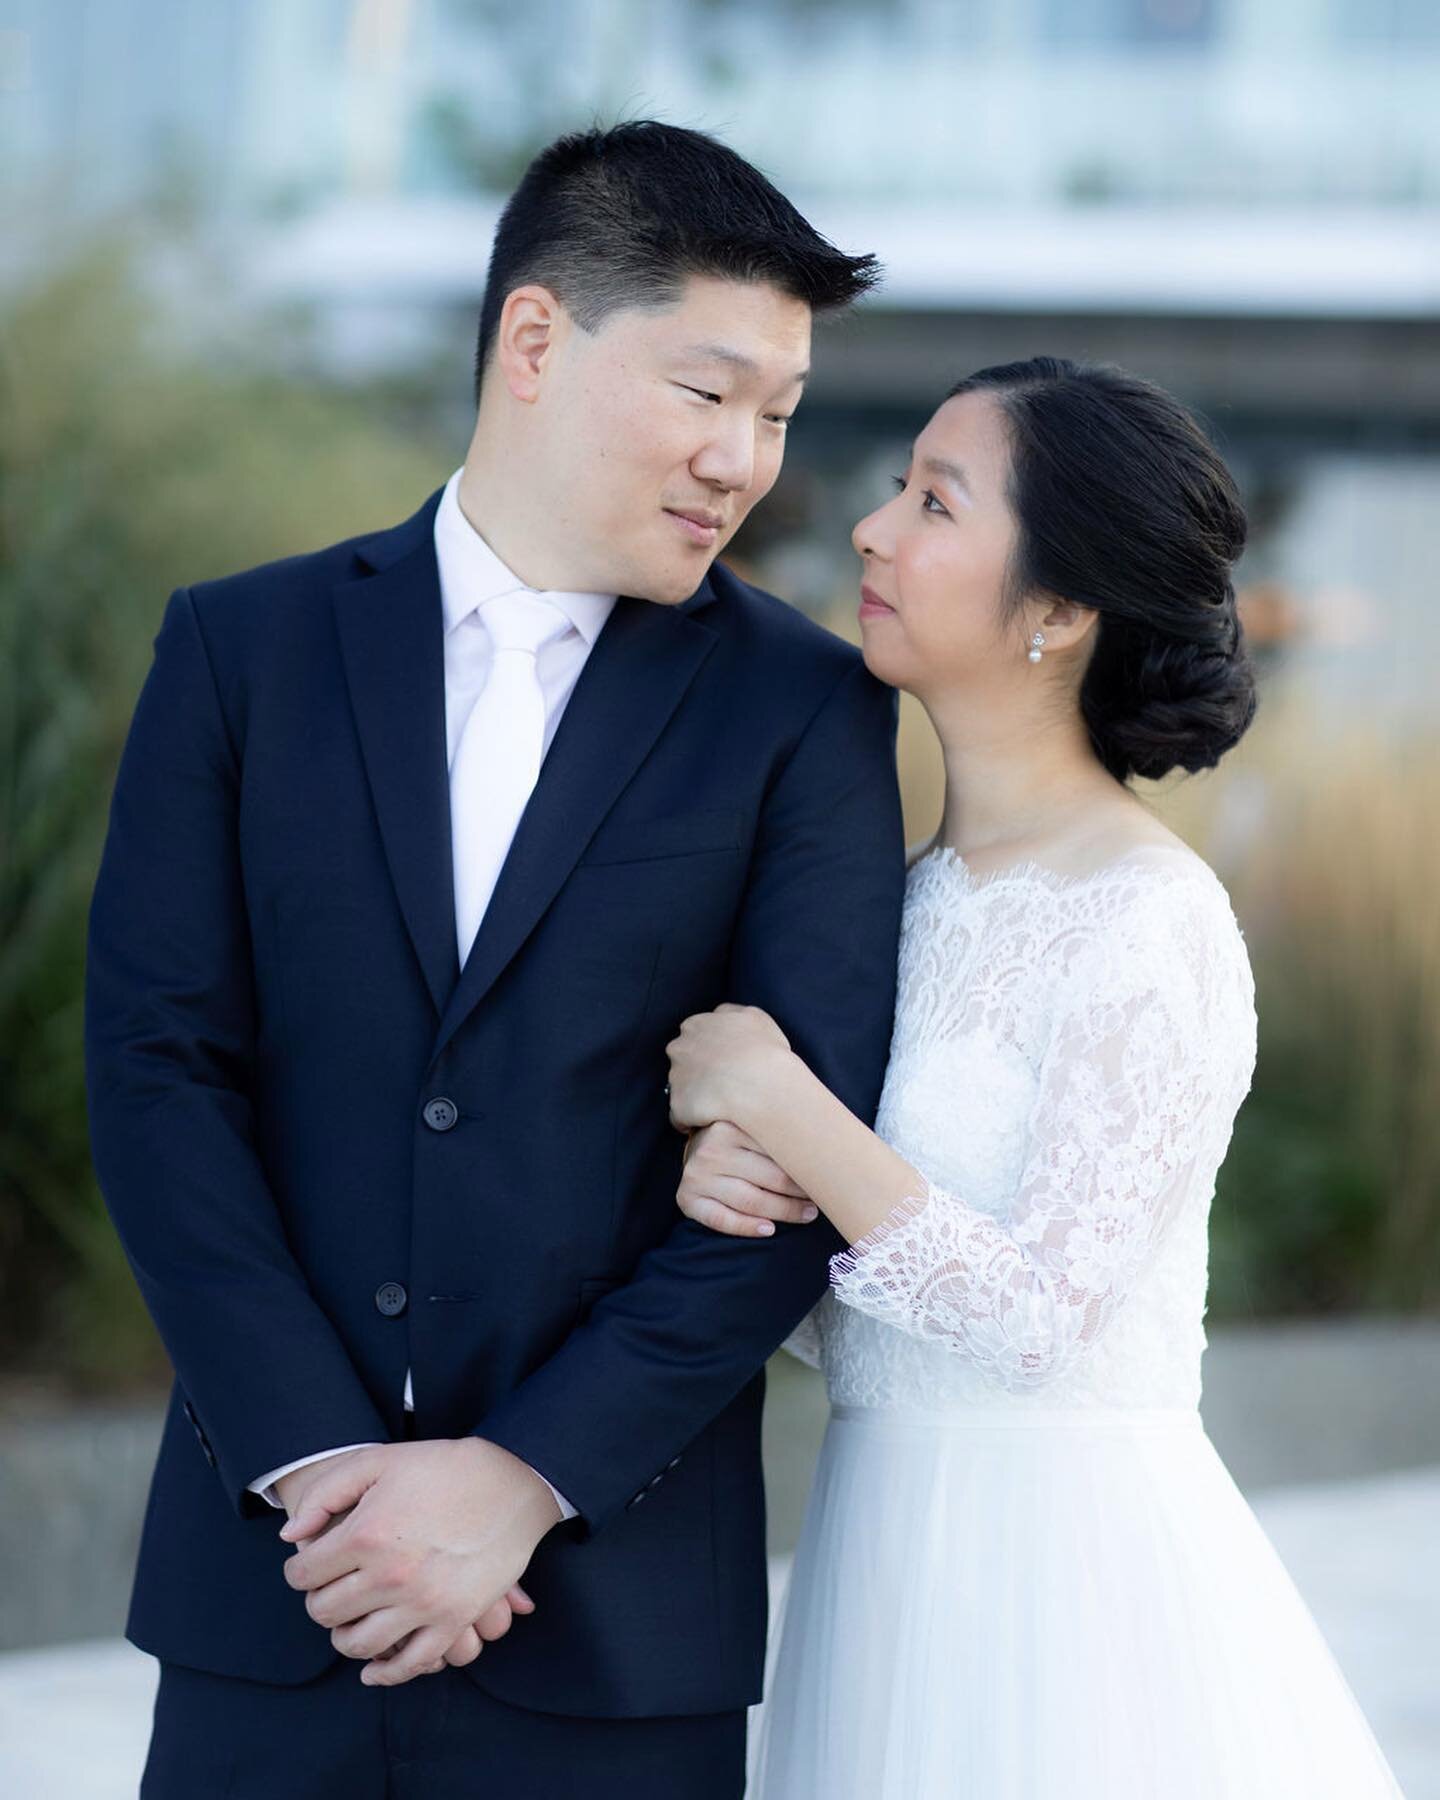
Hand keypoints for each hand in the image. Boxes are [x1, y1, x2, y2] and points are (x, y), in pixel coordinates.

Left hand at [278, 1437, 561, 1685]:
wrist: (512, 1479)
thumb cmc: (441, 1466)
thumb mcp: (378, 1461)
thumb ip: (326, 1494)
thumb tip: (290, 1539)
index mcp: (366, 1534)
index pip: (304, 1575)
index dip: (298, 1570)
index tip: (307, 1565)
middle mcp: (390, 1575)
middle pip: (325, 1612)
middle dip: (319, 1600)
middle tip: (329, 1588)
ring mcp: (423, 1603)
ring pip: (359, 1644)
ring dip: (344, 1636)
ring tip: (349, 1620)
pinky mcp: (453, 1619)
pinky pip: (410, 1664)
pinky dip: (385, 1672)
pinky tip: (373, 1667)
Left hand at [665, 1003, 792, 1134]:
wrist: (761, 1086)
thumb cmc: (764, 1051)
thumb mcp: (754, 1016)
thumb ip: (730, 1013)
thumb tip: (720, 1017)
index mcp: (695, 1025)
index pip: (694, 1036)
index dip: (710, 1051)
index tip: (725, 1063)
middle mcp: (679, 1048)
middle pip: (683, 1060)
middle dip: (697, 1071)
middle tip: (723, 1084)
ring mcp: (676, 1078)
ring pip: (682, 1089)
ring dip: (697, 1096)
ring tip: (722, 1106)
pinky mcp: (678, 1106)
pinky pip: (682, 1117)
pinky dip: (694, 1121)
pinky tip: (713, 1122)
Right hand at [677, 1120, 818, 1238]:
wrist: (696, 1150)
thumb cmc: (738, 1141)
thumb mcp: (753, 1129)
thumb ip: (780, 1134)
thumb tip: (829, 1152)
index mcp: (730, 1125)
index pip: (778, 1152)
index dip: (806, 1169)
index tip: (826, 1177)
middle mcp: (711, 1149)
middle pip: (769, 1179)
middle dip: (799, 1194)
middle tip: (818, 1201)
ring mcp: (697, 1175)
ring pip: (751, 1201)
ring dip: (784, 1212)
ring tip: (806, 1214)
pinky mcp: (687, 1198)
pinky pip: (722, 1219)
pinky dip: (747, 1227)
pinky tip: (769, 1230)